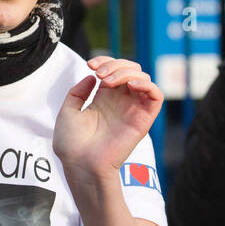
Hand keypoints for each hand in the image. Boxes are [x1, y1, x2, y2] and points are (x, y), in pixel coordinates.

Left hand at [53, 57, 161, 203]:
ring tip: (108, 82)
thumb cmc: (72, 144)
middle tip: (99, 75)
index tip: (90, 64)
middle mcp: (120, 102)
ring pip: (143, 78)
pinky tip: (130, 85)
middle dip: (115, 64)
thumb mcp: (67, 111)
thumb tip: (92, 78)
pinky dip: (147, 84)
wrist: (80, 164)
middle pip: (130, 69)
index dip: (105, 60)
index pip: (114, 69)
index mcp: (104, 99)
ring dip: (127, 71)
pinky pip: (156, 96)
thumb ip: (78, 91)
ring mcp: (132, 110)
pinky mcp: (143, 120)